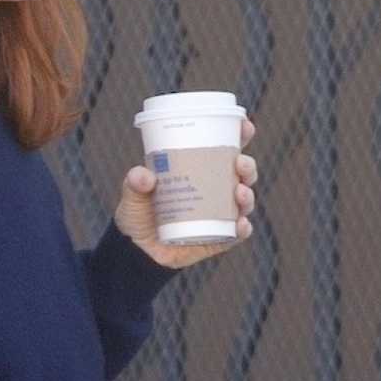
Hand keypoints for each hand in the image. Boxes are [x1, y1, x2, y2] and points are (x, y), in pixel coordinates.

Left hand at [115, 116, 257, 268]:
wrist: (137, 253)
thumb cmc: (137, 217)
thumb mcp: (132, 195)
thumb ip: (134, 183)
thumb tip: (144, 175)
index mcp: (198, 171)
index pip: (223, 150)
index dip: (239, 137)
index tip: (245, 127)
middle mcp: (213, 191)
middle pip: (240, 174)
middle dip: (247, 166)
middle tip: (240, 163)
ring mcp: (218, 215)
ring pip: (244, 202)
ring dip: (248, 195)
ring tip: (240, 192)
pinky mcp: (219, 239)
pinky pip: (237, 234)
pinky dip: (243, 228)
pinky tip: (241, 224)